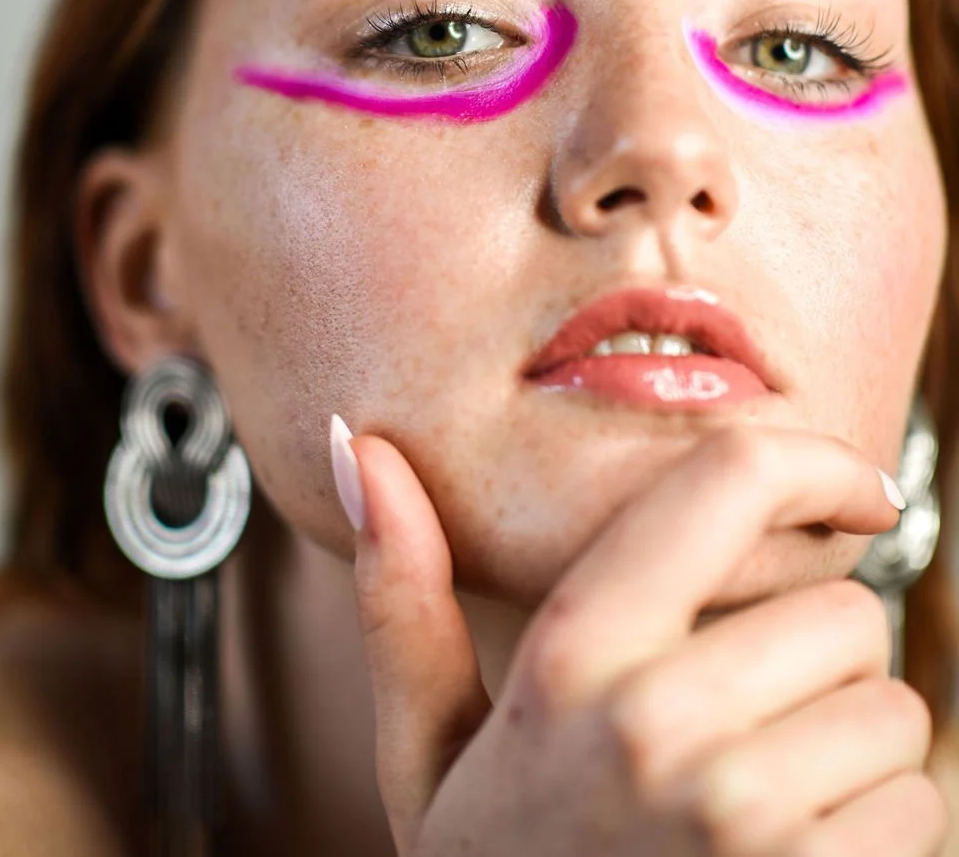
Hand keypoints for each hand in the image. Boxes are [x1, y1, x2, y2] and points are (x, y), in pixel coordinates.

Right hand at [344, 424, 947, 855]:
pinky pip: (919, 803)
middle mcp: (658, 724)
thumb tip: (358, 444)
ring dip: (852, 747)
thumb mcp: (428, 754)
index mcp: (569, 654)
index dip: (819, 463)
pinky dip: (882, 829)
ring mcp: (744, 819)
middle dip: (815, 658)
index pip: (732, 480)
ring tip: (759, 803)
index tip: (853, 491)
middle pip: (843, 608)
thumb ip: (399, 594)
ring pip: (891, 708)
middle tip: (741, 723)